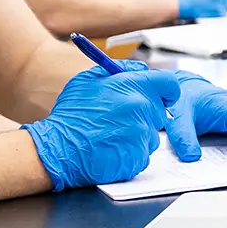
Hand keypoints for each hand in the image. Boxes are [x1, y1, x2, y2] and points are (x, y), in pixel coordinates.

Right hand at [21, 68, 180, 190]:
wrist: (58, 149)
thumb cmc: (71, 114)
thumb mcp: (88, 79)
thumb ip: (119, 70)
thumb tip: (142, 69)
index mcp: (132, 85)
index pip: (169, 84)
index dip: (167, 91)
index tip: (163, 97)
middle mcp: (140, 108)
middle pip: (160, 112)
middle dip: (145, 116)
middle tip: (120, 121)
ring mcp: (140, 134)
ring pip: (152, 135)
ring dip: (137, 137)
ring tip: (111, 137)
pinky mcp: (137, 158)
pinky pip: (143, 155)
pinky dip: (131, 155)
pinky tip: (111, 151)